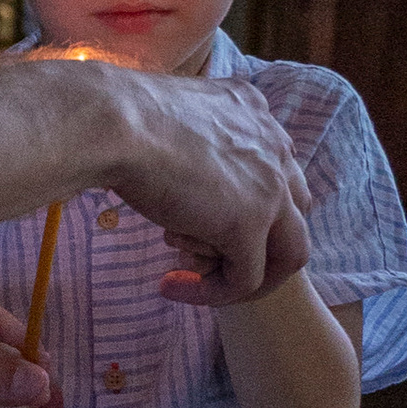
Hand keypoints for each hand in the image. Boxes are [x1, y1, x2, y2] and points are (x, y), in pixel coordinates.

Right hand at [107, 70, 310, 303]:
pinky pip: (244, 278)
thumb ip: (194, 140)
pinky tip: (171, 287)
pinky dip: (212, 293)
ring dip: (248, 278)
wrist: (112, 123)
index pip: (275, 172)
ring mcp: (270, 189)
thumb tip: (175, 162)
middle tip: (208, 261)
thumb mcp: (173, 118)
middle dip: (258, 246)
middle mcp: (276, 148)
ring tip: (201, 286)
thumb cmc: (120, 117)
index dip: (246, 204)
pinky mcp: (248, 225)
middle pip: (294, 215)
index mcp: (256, 114)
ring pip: (287, 254)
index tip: (200, 221)